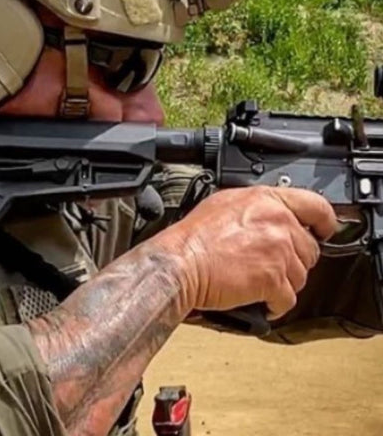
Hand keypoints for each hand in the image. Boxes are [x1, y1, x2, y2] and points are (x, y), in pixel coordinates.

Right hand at [165, 186, 337, 318]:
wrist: (179, 263)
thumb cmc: (192, 238)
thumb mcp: (225, 204)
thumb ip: (257, 208)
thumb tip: (270, 215)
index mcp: (266, 199)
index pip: (317, 207)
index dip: (324, 222)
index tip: (323, 231)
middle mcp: (278, 221)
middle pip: (309, 248)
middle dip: (292, 260)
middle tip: (270, 264)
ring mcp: (279, 250)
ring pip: (301, 276)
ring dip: (282, 283)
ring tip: (257, 282)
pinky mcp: (274, 279)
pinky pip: (288, 299)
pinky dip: (273, 304)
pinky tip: (257, 299)